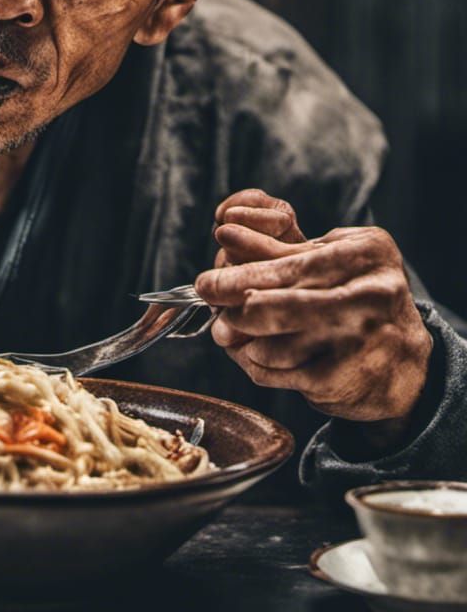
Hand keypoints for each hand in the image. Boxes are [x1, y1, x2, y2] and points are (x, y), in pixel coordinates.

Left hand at [195, 190, 432, 425]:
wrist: (404, 365)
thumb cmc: (352, 297)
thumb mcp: (326, 256)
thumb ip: (276, 242)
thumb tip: (225, 229)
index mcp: (364, 254)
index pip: (288, 266)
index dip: (240, 274)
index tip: (206, 282)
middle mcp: (370, 296)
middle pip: (275, 306)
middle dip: (230, 307)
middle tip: (207, 301)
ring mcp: (359, 342)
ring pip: (270, 345)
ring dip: (244, 339)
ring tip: (241, 332)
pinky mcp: (344, 382)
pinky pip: (276, 373)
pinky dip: (258, 364)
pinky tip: (263, 355)